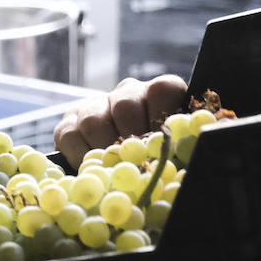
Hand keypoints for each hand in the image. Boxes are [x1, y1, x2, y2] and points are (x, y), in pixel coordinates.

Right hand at [54, 75, 188, 169]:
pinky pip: (70, 134)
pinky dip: (80, 156)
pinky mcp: (69, 121)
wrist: (115, 171)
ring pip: (94, 120)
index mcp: (159, 93)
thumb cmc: (151, 162)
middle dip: (130, 139)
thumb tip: (192, 155)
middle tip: (135, 162)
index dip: (161, 116)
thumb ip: (181, 146)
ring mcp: (96, 105)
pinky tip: (92, 166)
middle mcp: (128, 92)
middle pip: (125, 104)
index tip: (159, 142)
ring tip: (113, 168)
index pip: (163, 89)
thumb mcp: (173, 151)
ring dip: (103, 150)